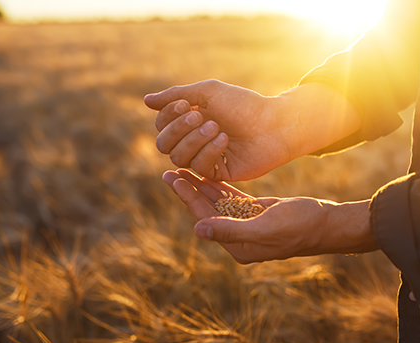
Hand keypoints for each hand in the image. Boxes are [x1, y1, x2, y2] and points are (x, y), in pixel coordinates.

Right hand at [145, 81, 361, 181]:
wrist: (273, 123)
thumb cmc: (243, 105)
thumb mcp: (208, 92)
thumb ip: (176, 96)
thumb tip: (146, 100)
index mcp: (190, 122)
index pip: (162, 125)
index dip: (168, 116)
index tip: (187, 104)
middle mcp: (194, 141)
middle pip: (163, 144)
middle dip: (178, 129)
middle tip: (199, 115)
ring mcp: (205, 158)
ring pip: (178, 157)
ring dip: (194, 139)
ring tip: (216, 127)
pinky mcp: (217, 173)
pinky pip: (199, 167)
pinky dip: (209, 151)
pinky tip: (225, 140)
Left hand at [163, 169, 377, 263]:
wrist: (326, 223)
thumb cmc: (300, 227)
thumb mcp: (265, 228)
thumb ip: (231, 230)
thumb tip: (198, 230)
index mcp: (238, 246)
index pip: (205, 218)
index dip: (188, 198)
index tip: (172, 178)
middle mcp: (239, 238)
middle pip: (207, 210)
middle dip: (189, 190)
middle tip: (169, 170)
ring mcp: (247, 225)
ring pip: (217, 203)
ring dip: (201, 186)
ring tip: (182, 169)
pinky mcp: (256, 213)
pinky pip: (232, 199)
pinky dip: (219, 187)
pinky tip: (207, 174)